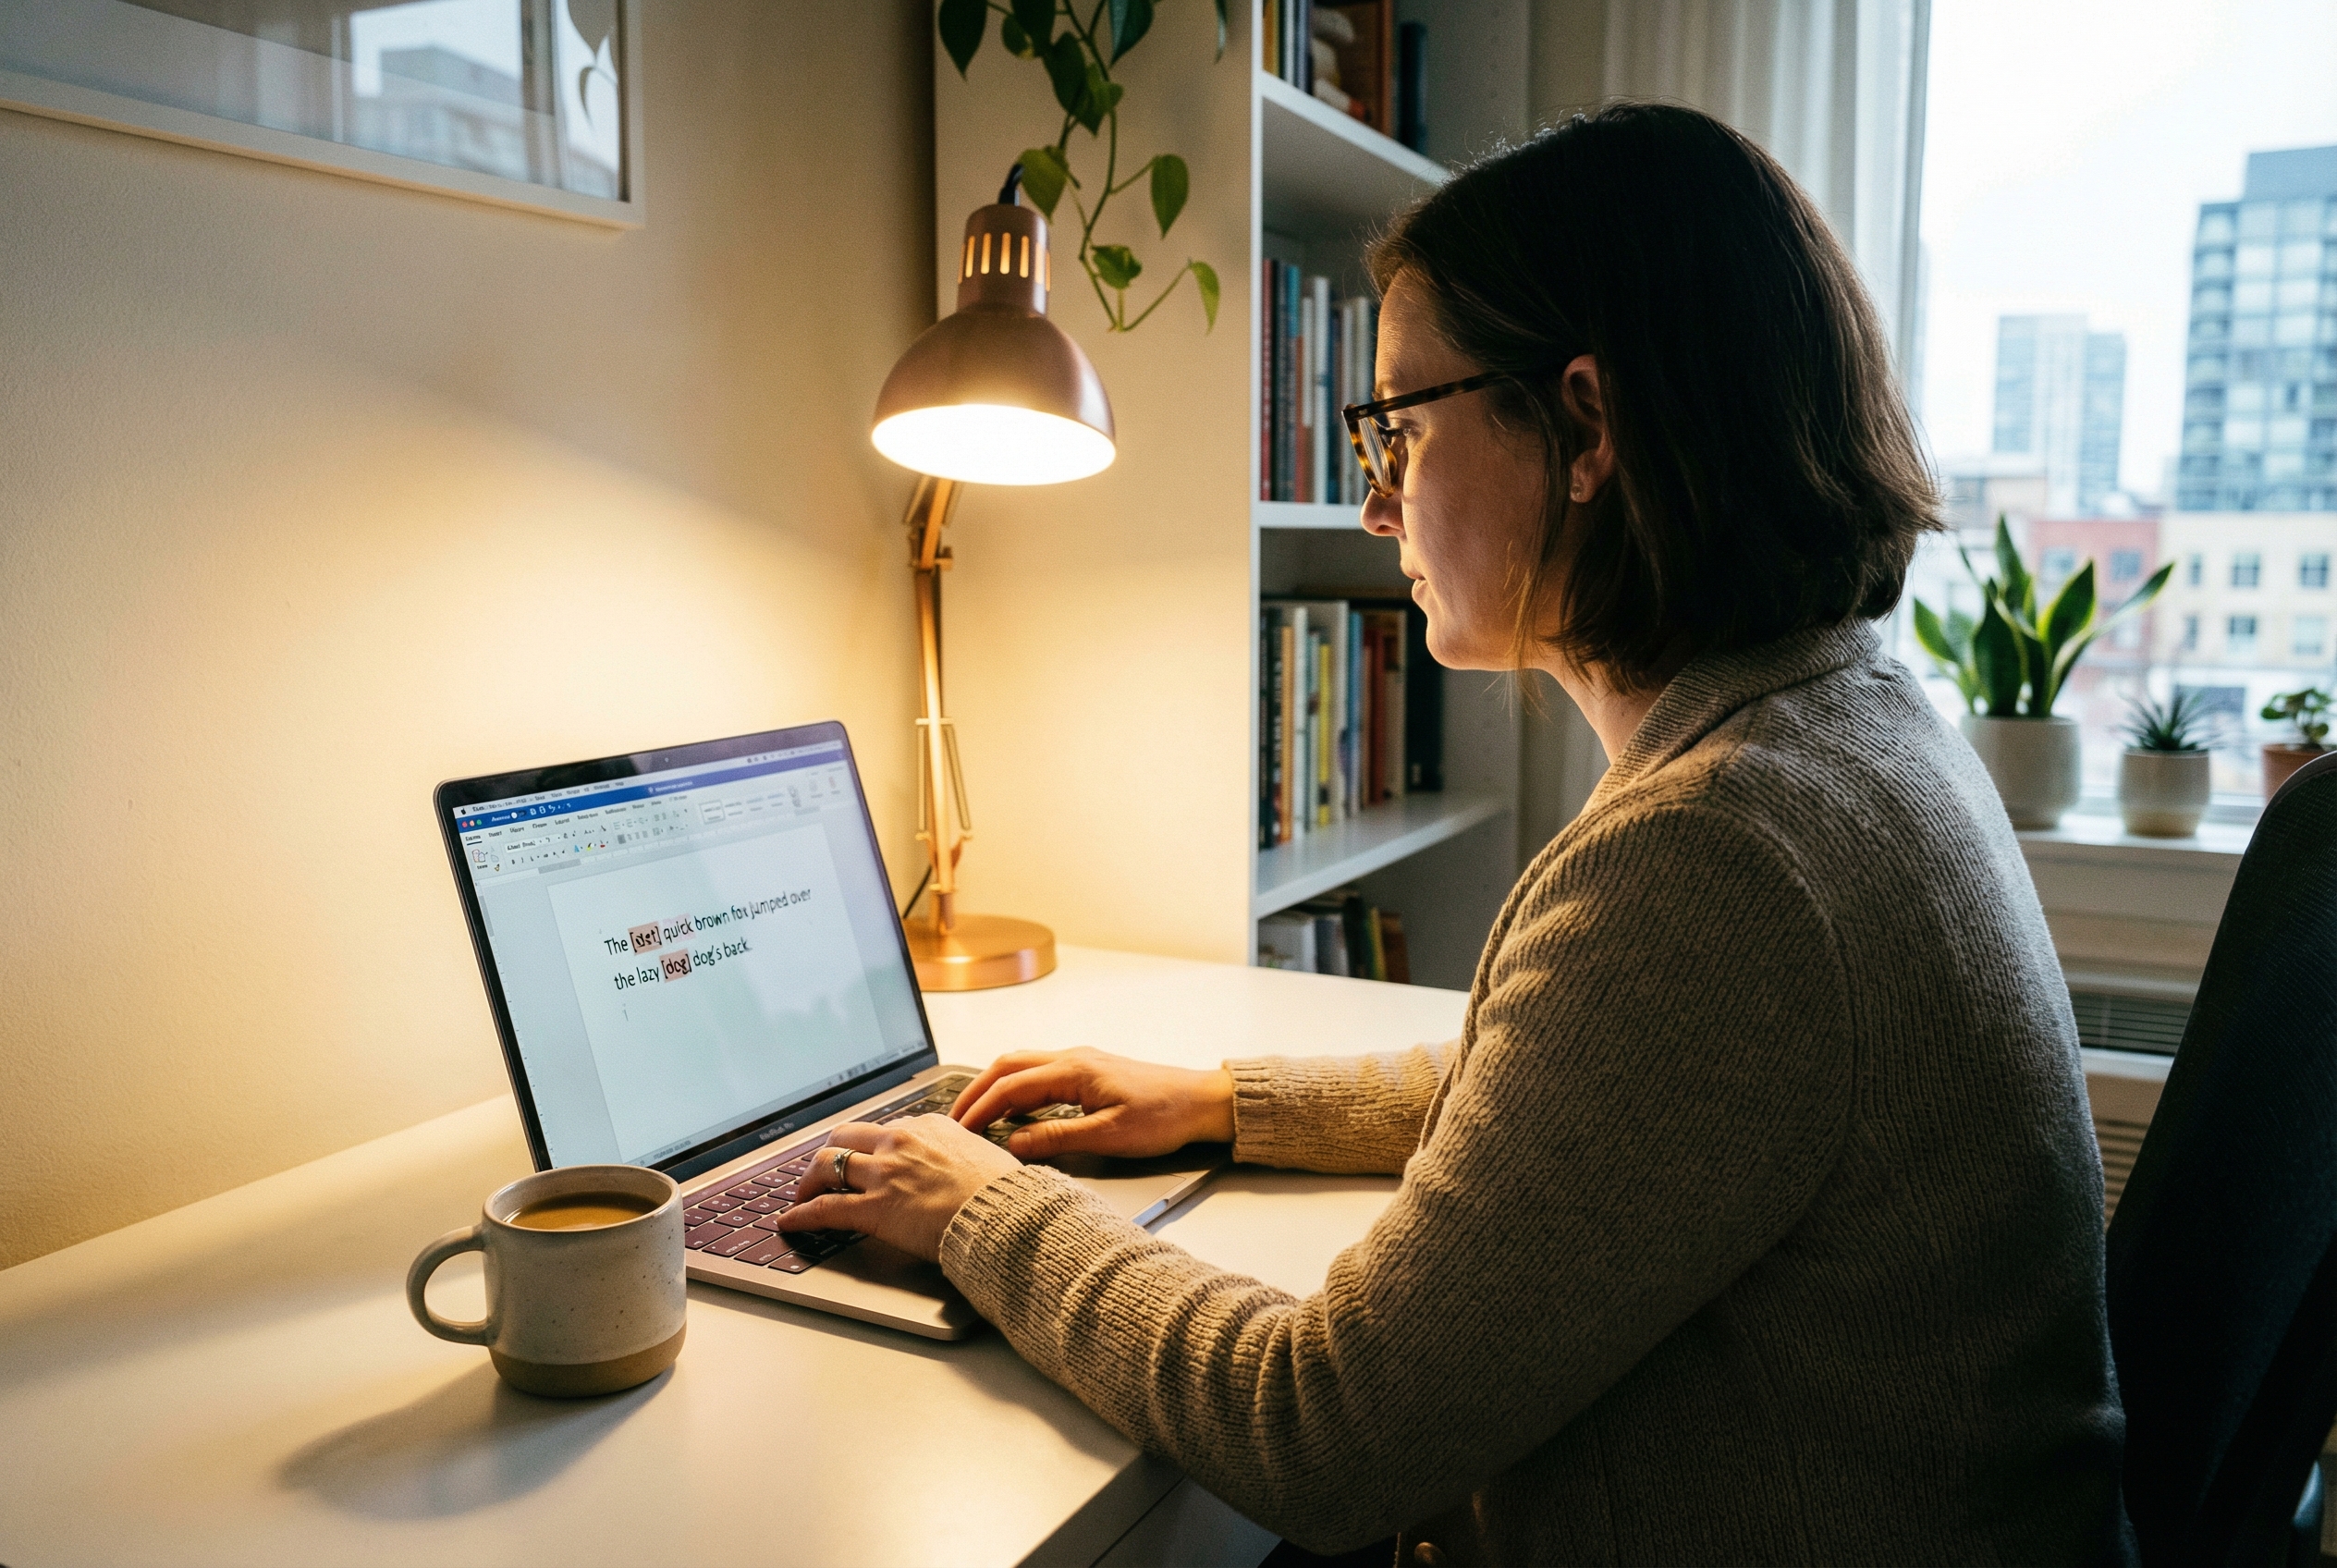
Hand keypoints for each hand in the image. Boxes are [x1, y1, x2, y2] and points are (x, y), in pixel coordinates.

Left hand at [775, 1115, 1019, 1262]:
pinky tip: (791, 1221)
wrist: (1005, 1214)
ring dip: (808, 1180)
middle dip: (829, 1152)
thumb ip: (960, 1154)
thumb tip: (961, 1163)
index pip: (886, 1129)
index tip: (864, 1157)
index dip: (869, 1146)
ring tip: (801, 1195)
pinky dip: (802, 1214)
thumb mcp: (983, 1155)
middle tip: (822, 1170)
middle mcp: (900, 1142)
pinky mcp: (874, 1207)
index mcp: (929, 1126)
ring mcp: (884, 1173)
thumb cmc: (1003, 1192)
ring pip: (827, 1165)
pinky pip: (825, 1208)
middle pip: (846, 1136)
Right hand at [950, 1047, 1235, 1159]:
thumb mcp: (1108, 1135)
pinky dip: (1016, 1089)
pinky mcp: (1090, 1073)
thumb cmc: (1164, 1116)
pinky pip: (1040, 1074)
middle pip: (1007, 1066)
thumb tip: (1013, 1144)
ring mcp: (1081, 1063)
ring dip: (994, 1087)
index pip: (1010, 1086)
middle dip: (976, 1092)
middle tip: (954, 1120)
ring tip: (976, 1116)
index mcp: (1073, 1070)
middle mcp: (1073, 1059)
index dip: (979, 1109)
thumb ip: (1057, 1138)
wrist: (1201, 1102)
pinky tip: (1014, 1111)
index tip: (959, 1131)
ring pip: (1022, 1066)